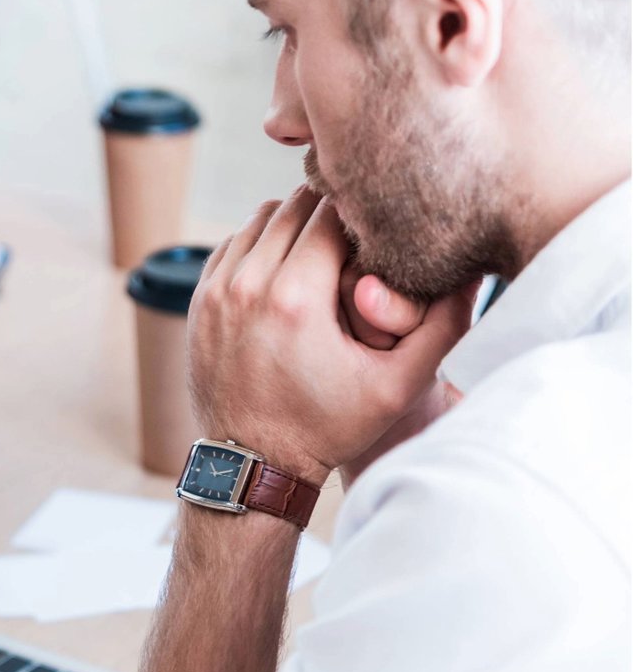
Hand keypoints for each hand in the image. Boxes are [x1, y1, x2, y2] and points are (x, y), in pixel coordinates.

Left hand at [188, 187, 477, 484]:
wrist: (253, 464)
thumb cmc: (326, 428)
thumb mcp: (397, 388)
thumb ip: (442, 327)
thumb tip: (472, 271)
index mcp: (296, 299)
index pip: (334, 212)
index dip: (364, 216)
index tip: (380, 234)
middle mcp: (248, 287)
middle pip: (295, 207)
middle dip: (330, 213)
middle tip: (358, 237)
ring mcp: (216, 293)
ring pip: (260, 219)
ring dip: (294, 224)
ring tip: (325, 251)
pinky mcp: (199, 302)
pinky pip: (233, 245)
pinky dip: (260, 244)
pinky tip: (288, 269)